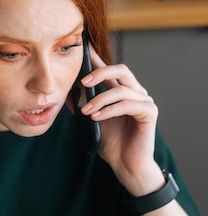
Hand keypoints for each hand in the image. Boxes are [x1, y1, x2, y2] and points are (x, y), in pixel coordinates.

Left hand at [81, 47, 159, 194]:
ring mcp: (144, 101)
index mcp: (123, 91)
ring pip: (122, 89)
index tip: (82, 49)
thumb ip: (82, 104)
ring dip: (100, 99)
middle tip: (82, 82)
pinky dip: (110, 110)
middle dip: (100, 73)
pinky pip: (128, 105)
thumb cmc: (111, 144)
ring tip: (85, 111)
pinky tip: (96, 117)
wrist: (126, 166)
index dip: (97, 58)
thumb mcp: (91, 121)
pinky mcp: (149, 112)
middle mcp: (136, 92)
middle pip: (121, 70)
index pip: (110, 70)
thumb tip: (65, 91)